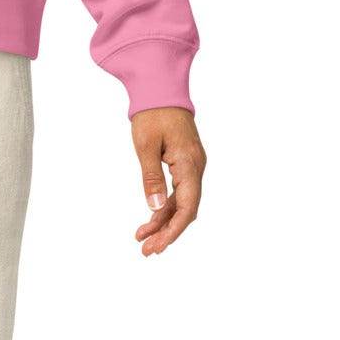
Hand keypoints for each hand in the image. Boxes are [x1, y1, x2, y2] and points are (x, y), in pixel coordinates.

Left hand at [131, 107, 204, 255]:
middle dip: (168, 232)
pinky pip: (179, 192)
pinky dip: (165, 207)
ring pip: (182, 203)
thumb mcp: (145, 146)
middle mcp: (196, 167)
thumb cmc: (152, 114)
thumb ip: (151, 178)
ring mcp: (193, 167)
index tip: (158, 245)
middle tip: (147, 251)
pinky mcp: (185, 165)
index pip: (188, 206)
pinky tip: (150, 221)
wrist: (162, 89)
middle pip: (187, 209)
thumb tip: (156, 208)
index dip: (174, 230)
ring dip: (164, 223)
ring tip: (143, 241)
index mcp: (189, 163)